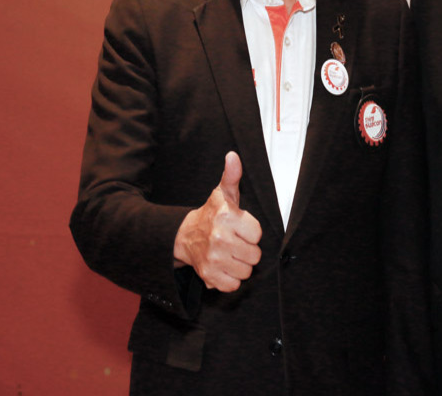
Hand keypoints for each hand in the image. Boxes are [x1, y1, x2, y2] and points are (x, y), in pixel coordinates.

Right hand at [174, 151, 262, 290]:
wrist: (184, 237)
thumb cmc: (211, 215)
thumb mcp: (223, 194)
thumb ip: (232, 176)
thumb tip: (233, 156)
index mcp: (227, 217)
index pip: (257, 234)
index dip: (251, 232)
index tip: (240, 228)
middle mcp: (220, 238)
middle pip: (255, 255)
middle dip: (247, 250)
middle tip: (235, 242)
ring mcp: (213, 259)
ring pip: (246, 271)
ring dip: (240, 265)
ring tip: (229, 254)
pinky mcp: (209, 277)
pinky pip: (233, 285)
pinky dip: (230, 279)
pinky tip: (223, 266)